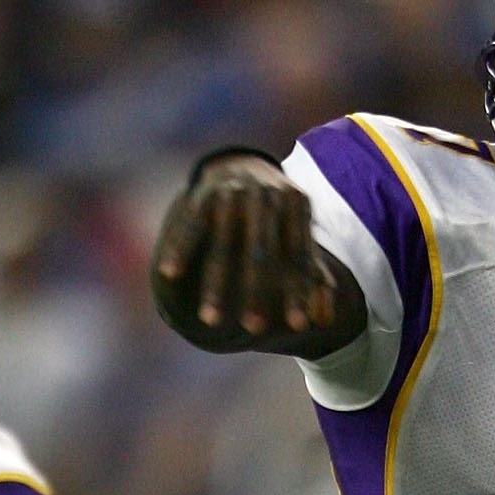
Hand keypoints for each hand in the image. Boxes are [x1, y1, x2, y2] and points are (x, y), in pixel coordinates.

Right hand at [151, 156, 363, 354]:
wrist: (241, 163)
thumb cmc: (276, 216)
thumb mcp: (298, 237)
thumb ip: (314, 277)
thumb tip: (325, 323)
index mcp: (296, 204)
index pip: (299, 255)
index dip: (300, 291)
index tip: (298, 326)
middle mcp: (265, 195)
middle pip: (261, 252)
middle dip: (258, 293)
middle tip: (255, 331)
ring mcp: (233, 191)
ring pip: (222, 245)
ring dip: (215, 286)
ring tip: (210, 321)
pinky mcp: (203, 192)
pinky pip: (190, 225)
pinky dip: (180, 249)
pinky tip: (169, 275)